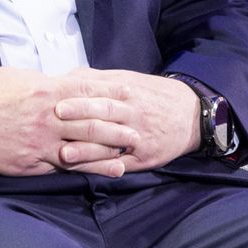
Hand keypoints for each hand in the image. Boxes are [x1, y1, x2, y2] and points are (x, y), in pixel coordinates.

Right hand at [0, 67, 140, 176]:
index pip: (86, 91)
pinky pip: (65, 166)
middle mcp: (47, 117)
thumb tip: (57, 87)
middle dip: (118, 124)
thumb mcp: (13, 78)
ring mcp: (40, 142)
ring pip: (84, 147)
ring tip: (132, 149)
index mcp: (43, 91)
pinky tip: (107, 170)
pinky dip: (90, 168)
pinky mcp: (30, 162)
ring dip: (111, 149)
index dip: (110, 92)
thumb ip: (40, 84)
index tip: (129, 93)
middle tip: (140, 127)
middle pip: (92, 121)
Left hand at [53, 69, 201, 172]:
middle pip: (105, 112)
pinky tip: (89, 171)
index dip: (78, 96)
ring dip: (88, 149)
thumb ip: (98, 79)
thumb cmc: (152, 95)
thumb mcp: (129, 80)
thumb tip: (67, 76)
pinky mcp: (145, 156)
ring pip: (112, 141)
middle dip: (81, 114)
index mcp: (126, 91)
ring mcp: (139, 136)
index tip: (56, 100)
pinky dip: (106, 168)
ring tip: (65, 154)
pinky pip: (123, 163)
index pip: (100, 92)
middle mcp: (133, 113)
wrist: (192, 114)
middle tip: (56, 116)